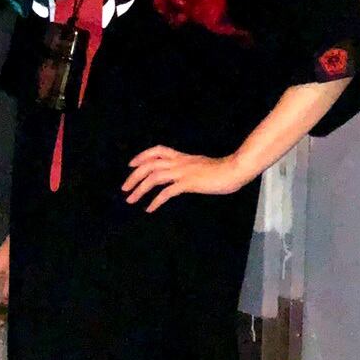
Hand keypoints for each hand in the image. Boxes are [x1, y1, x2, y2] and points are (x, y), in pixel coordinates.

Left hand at [122, 146, 247, 212]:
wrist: (235, 170)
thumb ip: (190, 168)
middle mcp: (179, 162)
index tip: (131, 164)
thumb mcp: (201, 166)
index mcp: (182, 157)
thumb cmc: (223, 170)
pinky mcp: (188, 183)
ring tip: (131, 199)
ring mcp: (183, 172)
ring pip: (154, 177)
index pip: (157, 151)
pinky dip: (155, 201)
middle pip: (149, 164)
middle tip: (124, 188)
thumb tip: (183, 176)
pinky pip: (167, 192)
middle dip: (134, 176)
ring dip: (139, 188)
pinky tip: (150, 208)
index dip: (142, 156)